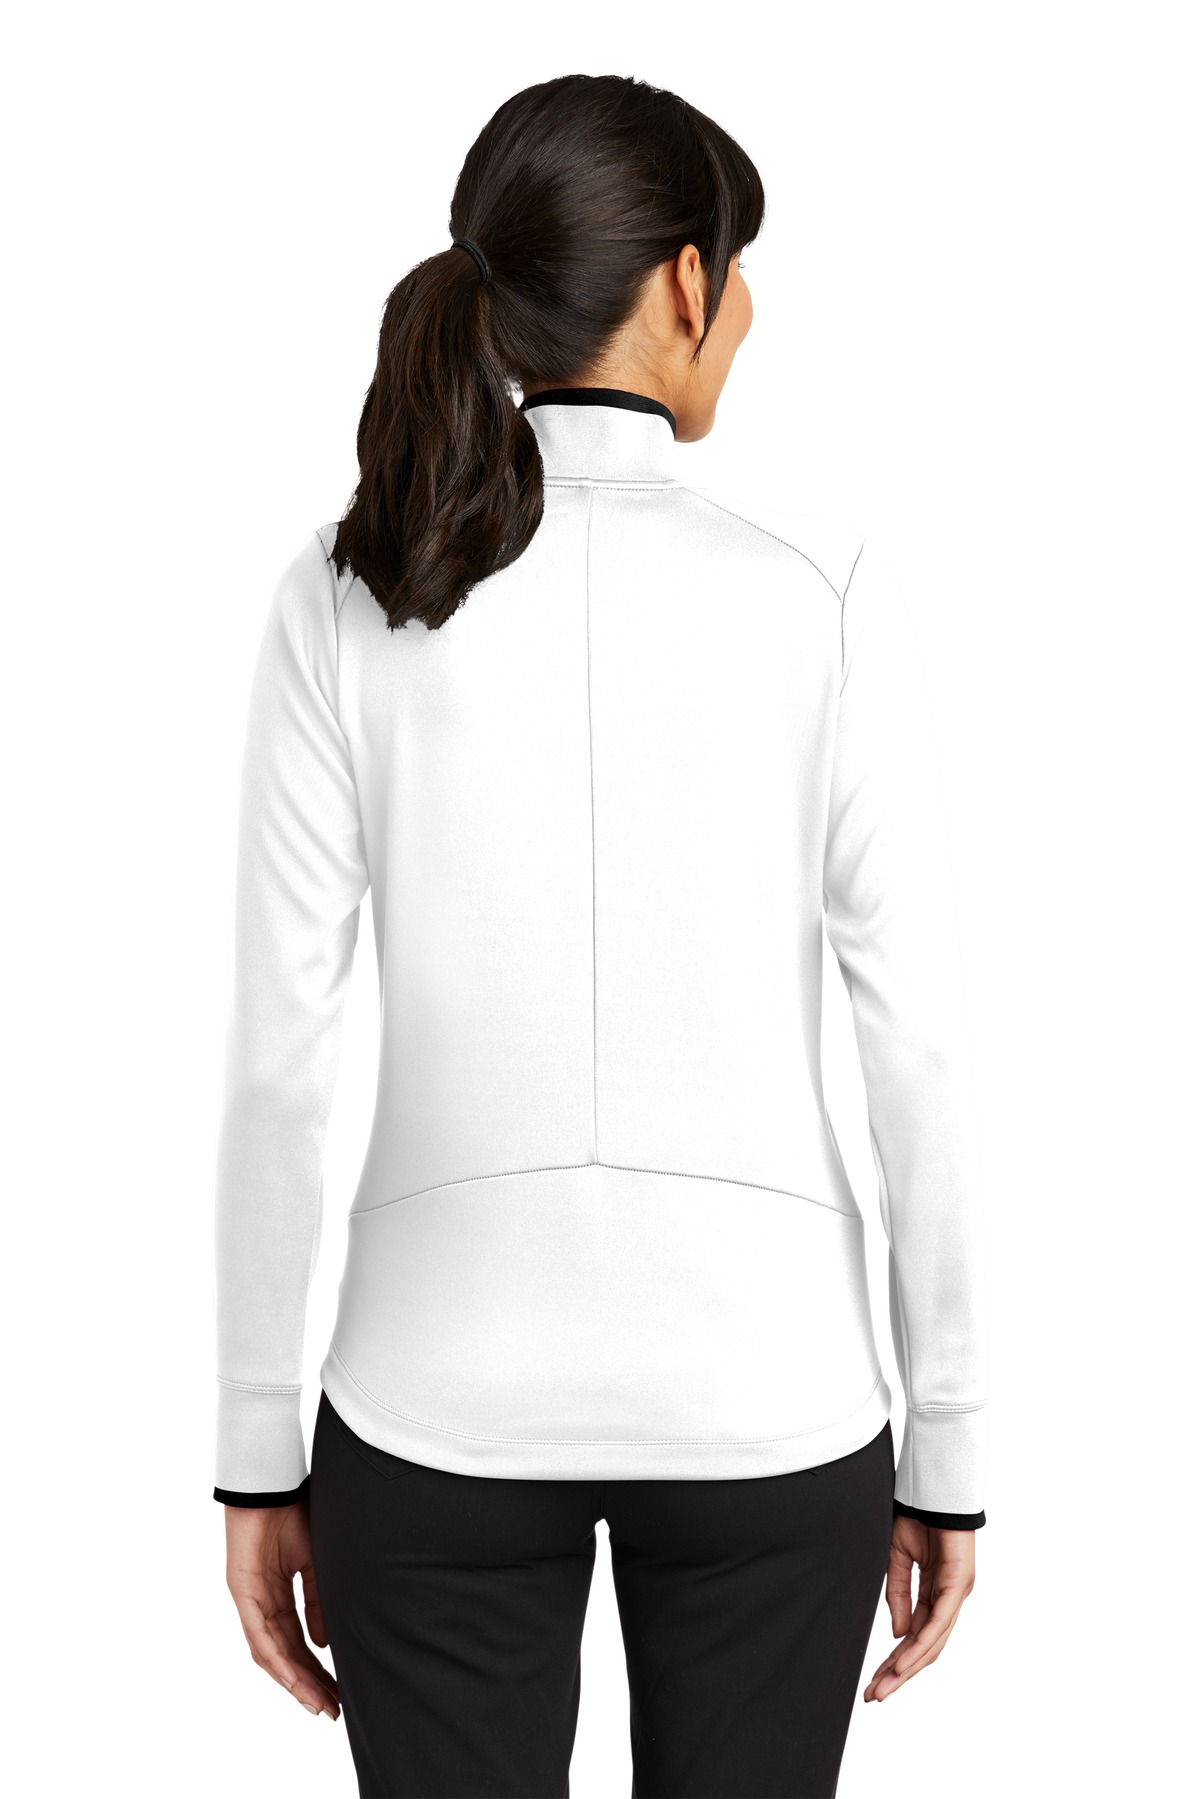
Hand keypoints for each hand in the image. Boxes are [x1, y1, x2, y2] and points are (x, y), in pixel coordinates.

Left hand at [223, 1495, 339, 1721]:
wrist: (273, 1482)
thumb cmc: (294, 1511)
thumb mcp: (316, 1561)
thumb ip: (317, 1601)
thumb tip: (323, 1643)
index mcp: (279, 1594)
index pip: (299, 1641)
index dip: (317, 1668)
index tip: (338, 1690)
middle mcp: (262, 1603)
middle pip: (285, 1654)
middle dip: (308, 1684)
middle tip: (331, 1709)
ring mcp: (251, 1600)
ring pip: (271, 1652)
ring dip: (294, 1680)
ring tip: (317, 1702)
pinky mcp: (242, 1592)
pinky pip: (259, 1634)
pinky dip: (276, 1658)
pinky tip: (292, 1677)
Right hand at [863, 1515, 975, 1701]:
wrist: (932, 1487)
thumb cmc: (917, 1516)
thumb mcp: (897, 1559)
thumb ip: (899, 1596)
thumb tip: (898, 1634)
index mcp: (934, 1592)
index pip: (914, 1635)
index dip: (894, 1659)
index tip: (874, 1681)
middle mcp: (948, 1598)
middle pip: (924, 1646)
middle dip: (899, 1673)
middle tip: (876, 1695)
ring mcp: (956, 1593)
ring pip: (932, 1641)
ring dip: (908, 1667)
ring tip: (886, 1686)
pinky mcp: (959, 1584)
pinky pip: (938, 1622)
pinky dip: (920, 1644)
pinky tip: (904, 1662)